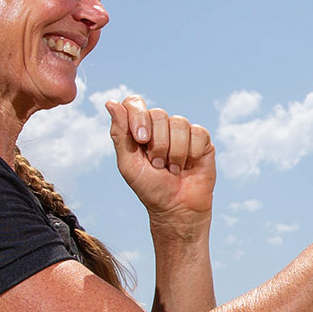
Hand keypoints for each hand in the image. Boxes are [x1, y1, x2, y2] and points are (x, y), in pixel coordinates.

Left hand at [106, 95, 216, 232]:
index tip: (141, 140)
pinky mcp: (202, 140)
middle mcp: (161, 126)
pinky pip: (198, 133)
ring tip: (173, 168)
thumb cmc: (150, 189)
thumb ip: (119, 134)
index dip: (138, 117)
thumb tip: (111, 103)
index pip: (135, 103)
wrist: (177, 208)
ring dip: (175, 152)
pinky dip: (191, 153)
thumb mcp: (128, 164)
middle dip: (158, 144)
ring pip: (179, 123)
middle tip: (158, 164)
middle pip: (158, 114)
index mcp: (139, 128)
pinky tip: (189, 166)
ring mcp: (182, 131)